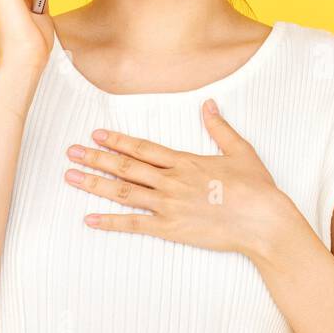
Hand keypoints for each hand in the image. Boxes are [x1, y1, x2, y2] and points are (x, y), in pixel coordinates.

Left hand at [64, 98, 297, 259]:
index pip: (143, 148)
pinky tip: (90, 219)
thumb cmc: (256, 187)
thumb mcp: (240, 151)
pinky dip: (110, 222)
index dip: (117, 140)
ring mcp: (169, 205)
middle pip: (125, 167)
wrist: (262, 220)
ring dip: (95, 184)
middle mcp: (171, 181)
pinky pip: (134, 224)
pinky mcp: (171, 228)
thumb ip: (219, 128)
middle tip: (71, 152)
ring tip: (71, 177)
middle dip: (96, 158)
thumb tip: (208, 105)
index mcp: (185, 161)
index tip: (96, 135)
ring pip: (123, 192)